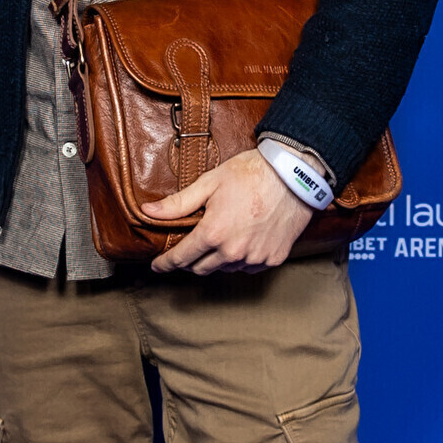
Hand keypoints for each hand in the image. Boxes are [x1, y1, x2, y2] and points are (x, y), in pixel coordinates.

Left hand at [145, 148, 311, 274]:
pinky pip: (249, 267)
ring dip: (216, 259)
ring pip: (225, 269)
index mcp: (213, 233)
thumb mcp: (209, 183)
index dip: (165, 263)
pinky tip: (241, 242)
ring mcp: (255, 257)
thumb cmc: (251, 174)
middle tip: (188, 250)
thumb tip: (148, 211)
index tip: (158, 266)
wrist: (294, 175)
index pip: (181, 258)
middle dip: (190, 262)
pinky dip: (241, 259)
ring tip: (219, 240)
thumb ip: (178, 203)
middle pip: (201, 269)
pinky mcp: (273, 258)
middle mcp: (233, 252)